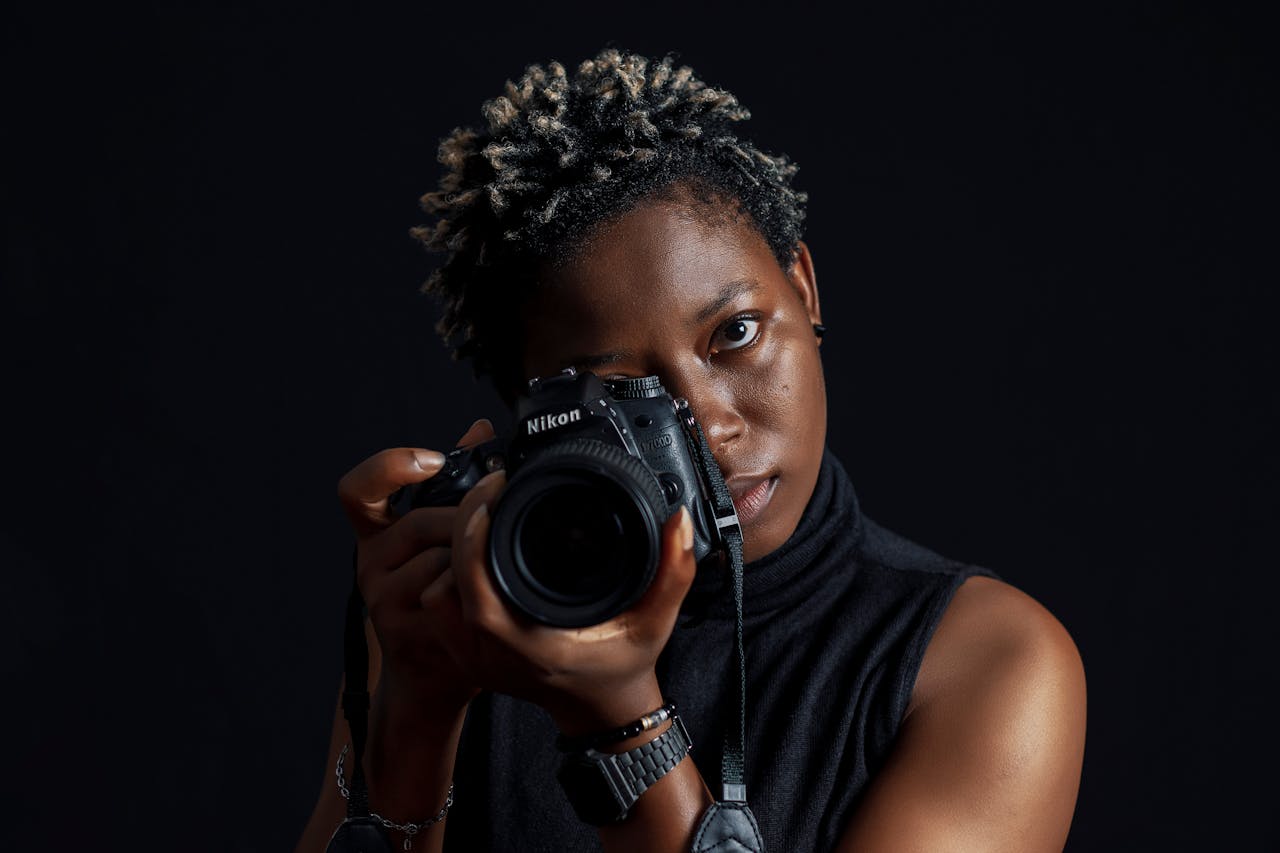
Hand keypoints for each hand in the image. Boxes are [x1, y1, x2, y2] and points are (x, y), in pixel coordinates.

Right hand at [336, 419, 497, 715]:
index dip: (389, 467)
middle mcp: (371, 563)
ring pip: (438, 559)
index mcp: (378, 532)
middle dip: (466, 523)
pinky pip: (449, 597)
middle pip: (420, 522)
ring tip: (490, 571)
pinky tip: (486, 597)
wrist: (436, 674)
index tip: (431, 461)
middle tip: (496, 529)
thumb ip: (457, 484)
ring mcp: (382, 600)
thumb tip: (480, 429)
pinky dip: (474, 592)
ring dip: (473, 559)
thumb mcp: (445, 536)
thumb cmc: (446, 596)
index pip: (358, 489)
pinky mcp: (403, 632)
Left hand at [421, 468, 698, 734]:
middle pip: (449, 584)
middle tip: (490, 488)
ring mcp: (475, 657)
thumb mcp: (655, 620)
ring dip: (452, 550)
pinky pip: (440, 604)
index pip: (478, 593)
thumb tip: (676, 520)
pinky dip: (450, 571)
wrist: (600, 708)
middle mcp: (494, 655)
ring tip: (481, 511)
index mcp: (533, 647)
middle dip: (462, 527)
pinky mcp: (467, 651)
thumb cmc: (624, 666)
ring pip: (436, 593)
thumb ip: (673, 571)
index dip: (473, 542)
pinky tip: (474, 544)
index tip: (492, 496)